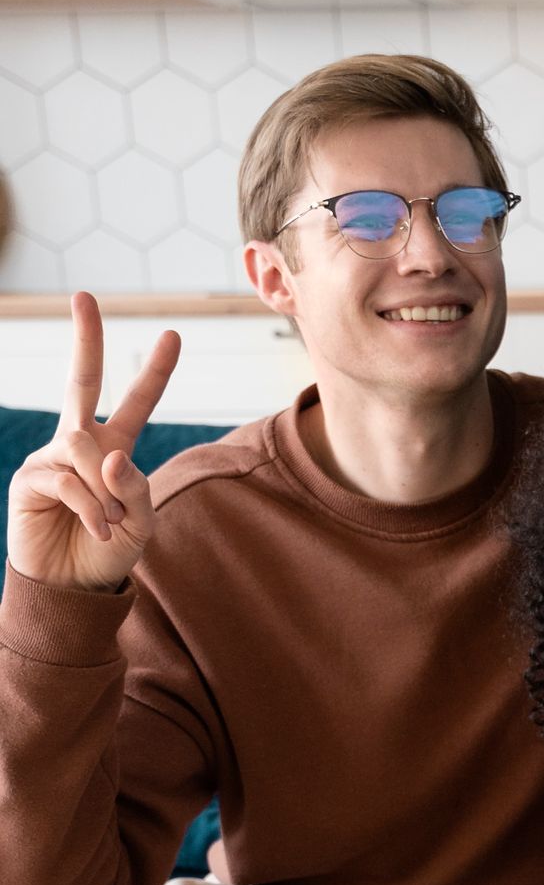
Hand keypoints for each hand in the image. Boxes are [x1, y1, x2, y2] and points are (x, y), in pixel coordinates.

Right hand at [6, 295, 180, 591]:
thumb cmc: (108, 555)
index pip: (138, 403)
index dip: (155, 371)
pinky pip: (68, 480)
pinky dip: (91, 508)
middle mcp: (80, 445)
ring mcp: (52, 457)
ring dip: (105, 491)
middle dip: (85, 337)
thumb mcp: (141, 524)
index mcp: (114, 449)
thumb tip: (110, 455)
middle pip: (81, 380)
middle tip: (83, 295)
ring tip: (111, 523)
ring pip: (83, 448)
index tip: (172, 334)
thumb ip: (135, 489)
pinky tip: (99, 529)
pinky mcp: (30, 478)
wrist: (71, 589)